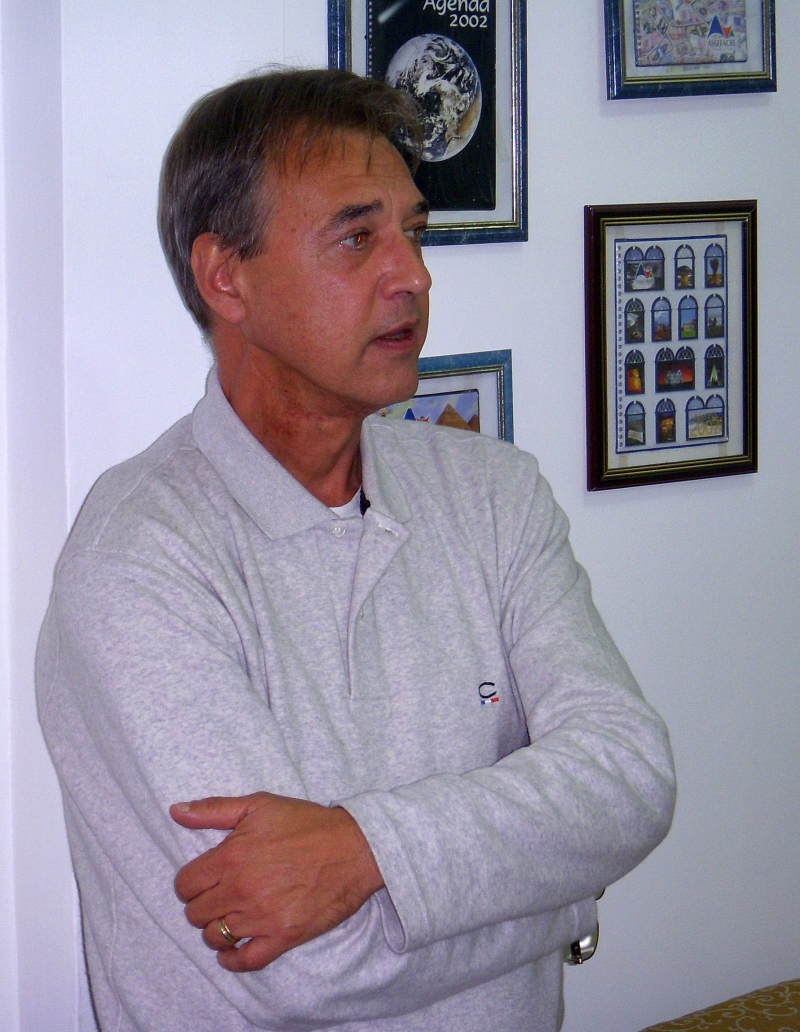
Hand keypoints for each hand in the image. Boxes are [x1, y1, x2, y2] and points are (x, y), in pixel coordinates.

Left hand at [170, 792, 383, 971]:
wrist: (354, 847)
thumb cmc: (307, 823)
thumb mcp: (259, 805)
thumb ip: (214, 809)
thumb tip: (177, 811)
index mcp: (231, 857)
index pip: (185, 884)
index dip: (191, 882)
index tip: (206, 879)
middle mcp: (241, 890)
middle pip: (195, 913)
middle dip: (203, 904)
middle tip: (220, 895)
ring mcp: (261, 917)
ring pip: (215, 937)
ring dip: (218, 928)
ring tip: (232, 915)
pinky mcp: (282, 936)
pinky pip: (244, 960)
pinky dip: (233, 959)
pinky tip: (233, 948)